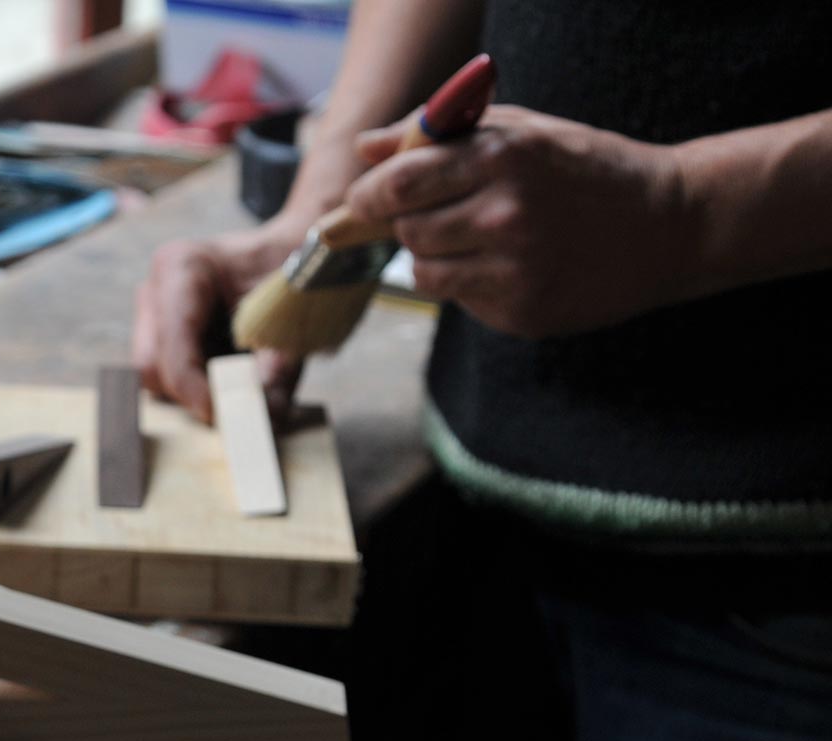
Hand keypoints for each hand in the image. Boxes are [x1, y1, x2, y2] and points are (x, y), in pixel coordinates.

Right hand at [133, 221, 308, 422]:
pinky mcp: (156, 334)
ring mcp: (151, 312)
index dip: (192, 386)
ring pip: (153, 376)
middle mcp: (155, 289)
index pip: (171, 342)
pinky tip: (227, 373)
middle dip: (191, 393)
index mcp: (183, 268)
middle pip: (151, 365)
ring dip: (193, 392)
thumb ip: (277, 368)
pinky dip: (196, 387)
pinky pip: (163, 377)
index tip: (220, 415)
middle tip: (235, 408)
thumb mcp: (292, 321)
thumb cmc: (291, 277)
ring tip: (237, 382)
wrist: (294, 259)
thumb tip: (265, 417)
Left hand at [344, 105, 690, 337]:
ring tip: (482, 239)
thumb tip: (366, 149)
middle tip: (445, 214)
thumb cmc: (585, 170)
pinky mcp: (521, 312)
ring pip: (425, 272)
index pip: (399, 184)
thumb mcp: (521, 132)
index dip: (370, 196)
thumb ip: (439, 136)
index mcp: (504, 158)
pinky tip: (513, 265)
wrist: (669, 226)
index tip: (368, 200)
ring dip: (437, 257)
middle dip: (412, 223)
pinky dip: (470, 284)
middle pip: (408, 231)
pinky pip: (459, 300)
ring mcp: (515, 269)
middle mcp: (506, 215)